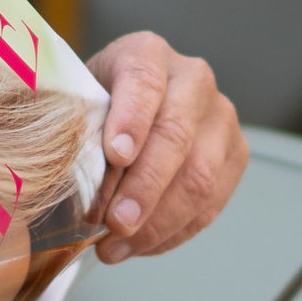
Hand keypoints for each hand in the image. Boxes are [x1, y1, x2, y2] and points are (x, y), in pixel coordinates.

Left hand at [85, 34, 246, 263]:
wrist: (124, 110)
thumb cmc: (93, 107)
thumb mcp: (73, 101)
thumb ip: (70, 125)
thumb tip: (67, 175)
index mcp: (147, 53)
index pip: (143, 81)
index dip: (131, 120)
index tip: (116, 156)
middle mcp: (193, 79)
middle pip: (176, 135)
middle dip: (145, 187)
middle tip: (115, 222)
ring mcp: (220, 118)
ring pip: (200, 176)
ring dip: (158, 221)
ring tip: (116, 246)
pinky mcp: (234, 157)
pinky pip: (210, 204)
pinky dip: (171, 233)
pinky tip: (138, 247)